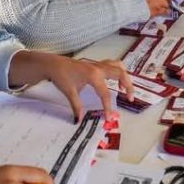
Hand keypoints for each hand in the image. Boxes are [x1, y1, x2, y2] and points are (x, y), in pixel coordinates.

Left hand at [9, 51, 134, 120]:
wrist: (53, 64)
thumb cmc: (61, 76)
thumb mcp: (69, 92)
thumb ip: (77, 106)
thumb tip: (79, 120)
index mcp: (93, 76)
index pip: (105, 93)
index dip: (108, 106)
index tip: (108, 117)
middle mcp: (99, 68)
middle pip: (120, 74)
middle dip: (128, 86)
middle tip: (130, 98)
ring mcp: (98, 64)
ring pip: (118, 66)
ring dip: (124, 76)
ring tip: (124, 89)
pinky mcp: (95, 64)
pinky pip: (112, 65)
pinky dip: (118, 72)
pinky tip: (115, 81)